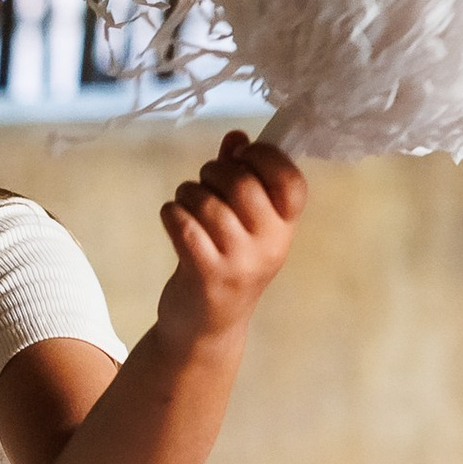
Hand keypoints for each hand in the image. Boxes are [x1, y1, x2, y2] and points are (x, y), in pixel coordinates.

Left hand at [155, 129, 306, 351]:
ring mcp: (239, 262)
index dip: (264, 156)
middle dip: (213, 171)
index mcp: (284, 227)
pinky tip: (172, 218)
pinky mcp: (206, 275)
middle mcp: (269, 244)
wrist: (206, 327)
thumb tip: (236, 136)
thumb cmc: (225, 262)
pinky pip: (183, 226)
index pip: (290, 181)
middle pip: (242, 184)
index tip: (241, 156)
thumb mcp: (243, 223)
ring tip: (185, 202)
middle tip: (203, 181)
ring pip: (207, 202)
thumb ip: (241, 176)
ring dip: (187, 193)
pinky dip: (171, 213)